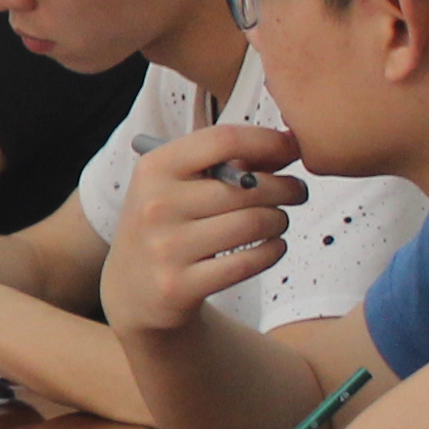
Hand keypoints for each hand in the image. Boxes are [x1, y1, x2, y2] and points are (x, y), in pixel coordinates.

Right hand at [104, 123, 301, 333]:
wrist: (132, 288)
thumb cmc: (167, 224)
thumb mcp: (177, 185)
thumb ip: (225, 163)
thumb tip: (287, 145)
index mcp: (154, 168)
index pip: (223, 140)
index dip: (268, 140)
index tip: (291, 147)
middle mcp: (156, 205)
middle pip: (248, 186)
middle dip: (286, 187)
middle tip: (297, 191)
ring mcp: (165, 248)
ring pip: (254, 223)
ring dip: (280, 220)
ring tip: (278, 220)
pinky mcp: (179, 286)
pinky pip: (249, 262)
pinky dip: (272, 250)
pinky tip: (271, 246)